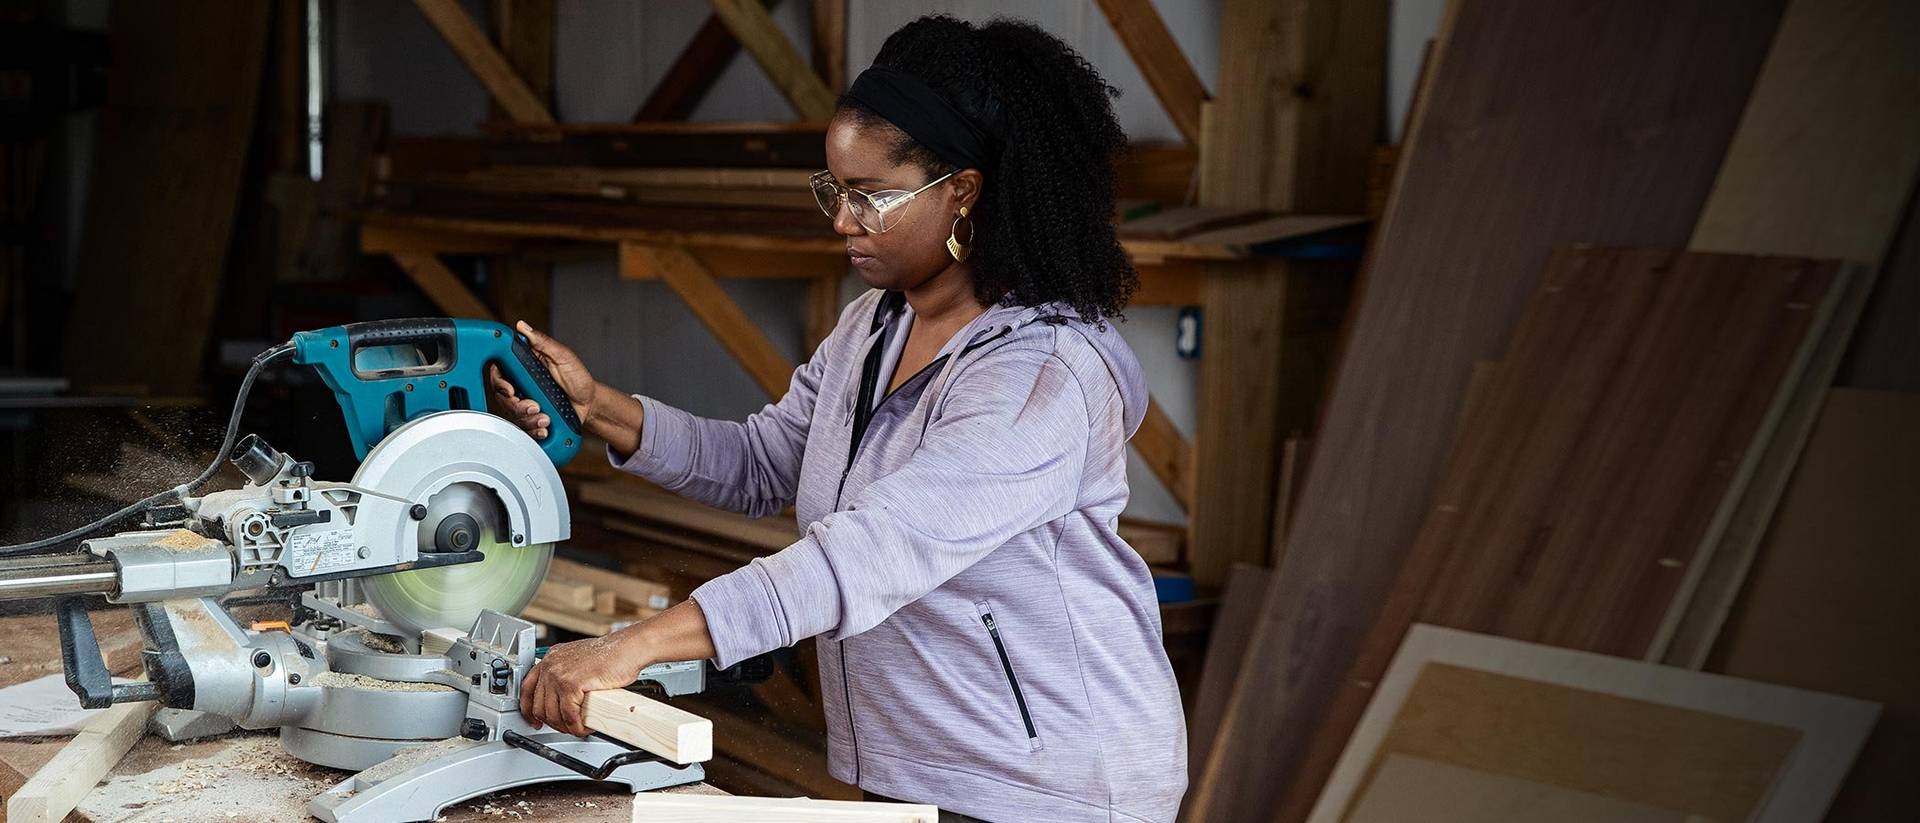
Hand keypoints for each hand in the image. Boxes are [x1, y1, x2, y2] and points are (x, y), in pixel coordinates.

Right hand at [488, 321, 599, 438]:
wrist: (590, 404)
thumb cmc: (578, 378)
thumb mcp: (564, 357)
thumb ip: (543, 342)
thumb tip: (523, 326)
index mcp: (525, 368)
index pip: (500, 372)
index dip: (499, 382)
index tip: (510, 390)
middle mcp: (521, 386)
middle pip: (502, 397)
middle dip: (517, 406)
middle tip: (535, 406)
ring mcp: (526, 403)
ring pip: (513, 415)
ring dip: (529, 420)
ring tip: (547, 418)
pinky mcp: (532, 419)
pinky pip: (523, 429)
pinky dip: (534, 431)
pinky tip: (546, 428)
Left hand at [519, 631, 648, 736]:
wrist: (627, 649)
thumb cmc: (611, 655)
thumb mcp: (579, 660)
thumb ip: (566, 673)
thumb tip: (561, 696)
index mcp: (551, 658)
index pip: (527, 688)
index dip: (528, 709)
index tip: (534, 720)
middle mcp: (551, 665)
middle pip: (539, 705)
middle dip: (551, 722)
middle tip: (565, 727)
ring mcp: (559, 674)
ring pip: (552, 713)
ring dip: (565, 727)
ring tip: (577, 728)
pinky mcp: (571, 685)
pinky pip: (569, 715)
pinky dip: (576, 726)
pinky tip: (584, 727)